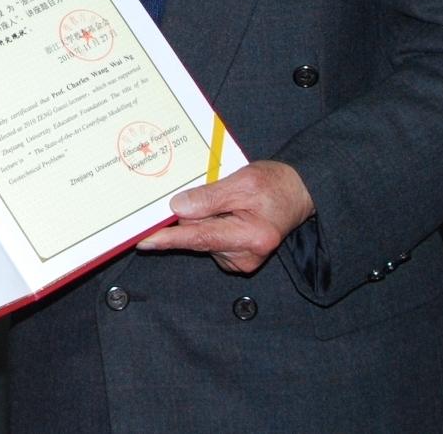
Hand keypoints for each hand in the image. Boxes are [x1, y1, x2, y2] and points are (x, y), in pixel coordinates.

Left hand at [136, 160, 315, 274]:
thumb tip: (177, 208)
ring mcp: (241, 261)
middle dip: (190, 217)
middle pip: (197, 237)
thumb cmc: (275, 185)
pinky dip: (210, 226)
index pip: (200, 237)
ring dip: (204, 220)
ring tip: (228, 203)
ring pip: (201, 239)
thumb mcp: (244, 181)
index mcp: (252, 236)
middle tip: (206, 195)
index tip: (144, 242)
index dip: (169, 238)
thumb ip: (210, 197)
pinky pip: (209, 242)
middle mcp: (246, 256)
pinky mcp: (236, 260)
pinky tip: (227, 214)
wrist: (298, 195)